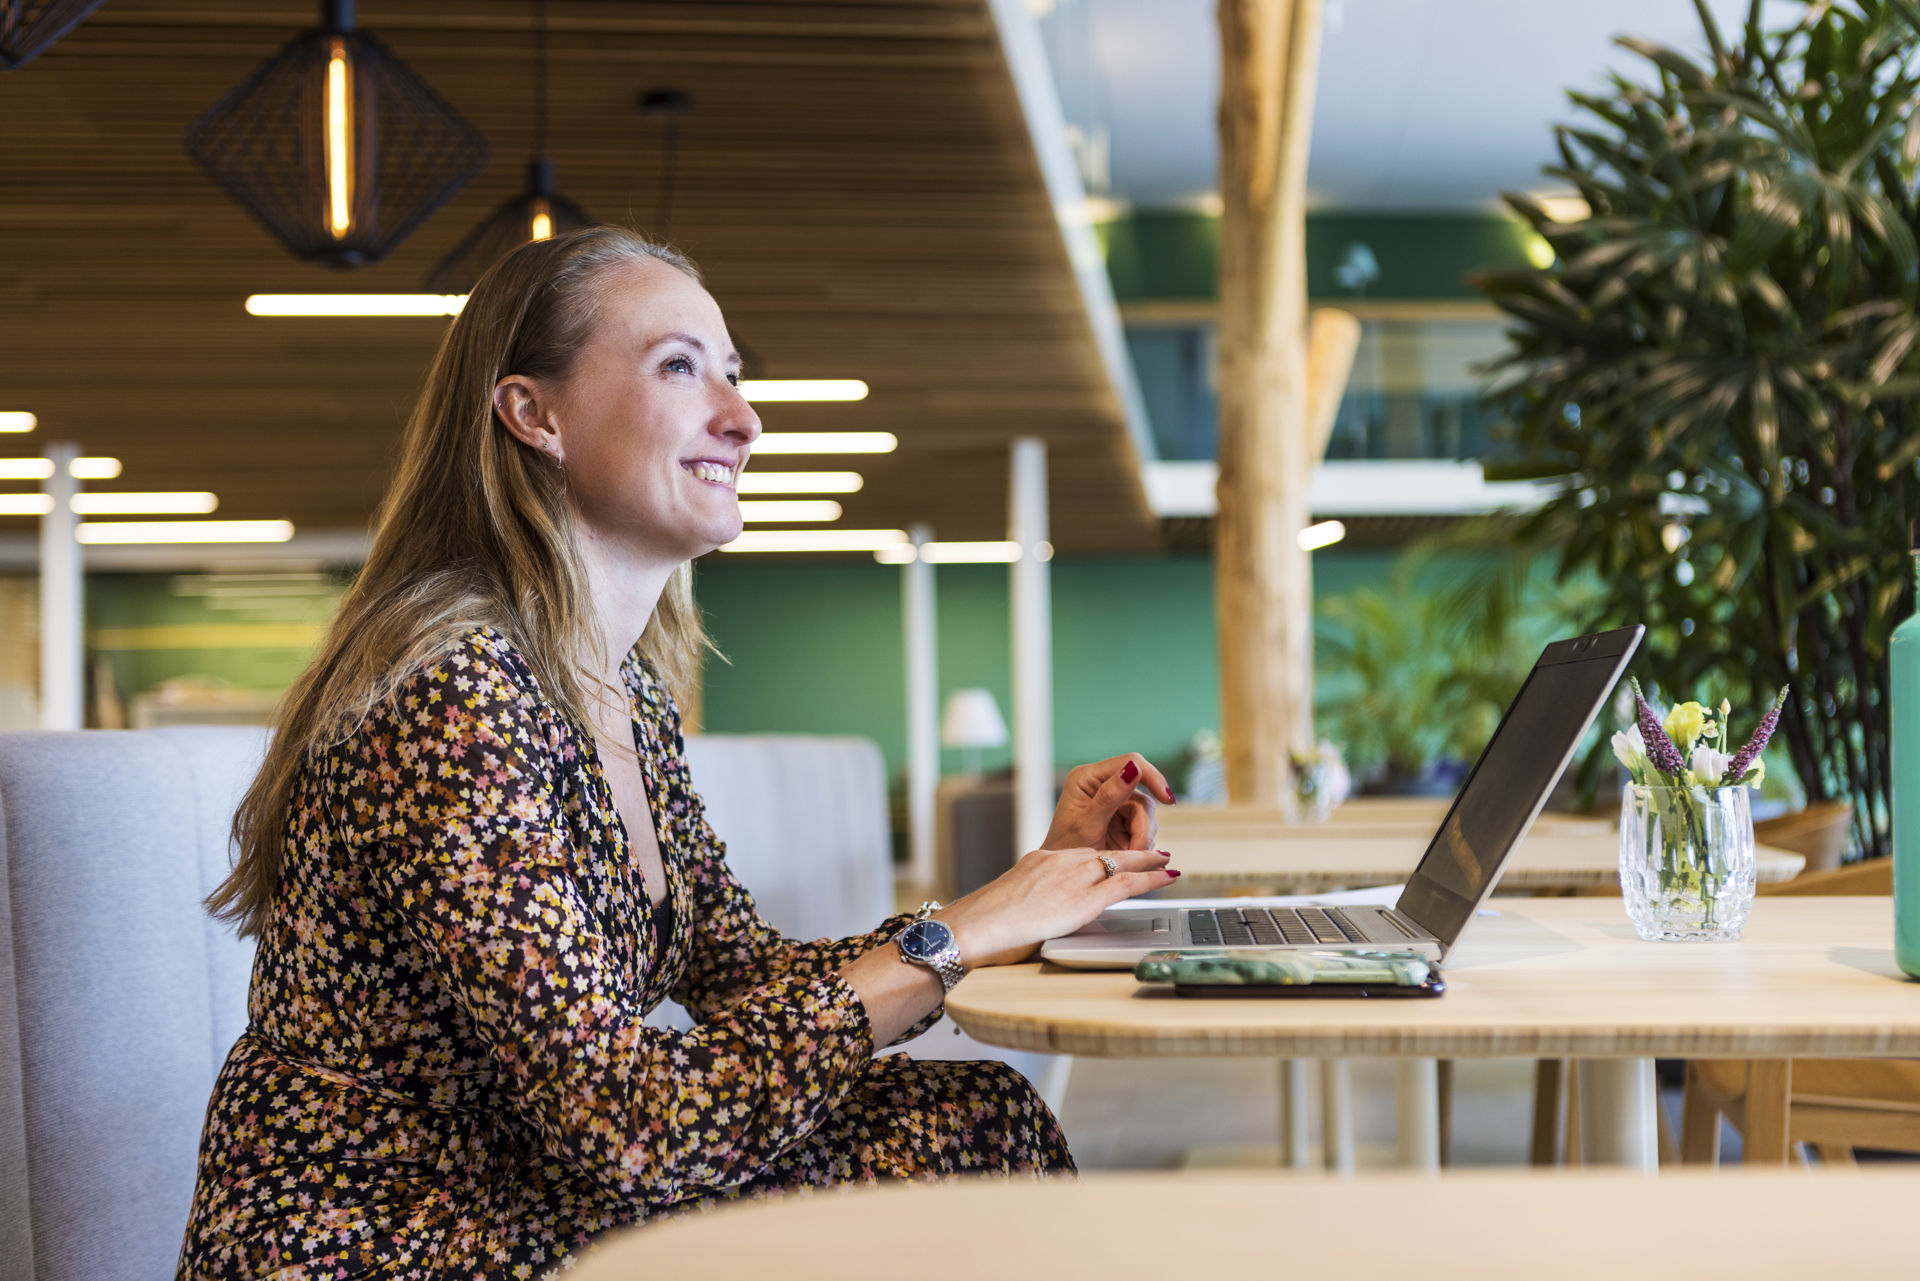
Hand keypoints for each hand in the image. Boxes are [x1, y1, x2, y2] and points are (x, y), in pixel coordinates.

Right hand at [937, 846, 1177, 968]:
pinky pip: (1127, 884)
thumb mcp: (1013, 902)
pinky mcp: (1084, 899)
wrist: (974, 927)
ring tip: (1166, 862)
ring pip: (1122, 862)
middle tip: (1154, 853)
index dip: (1105, 857)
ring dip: (1149, 862)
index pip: (1082, 854)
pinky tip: (1168, 877)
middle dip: (1133, 853)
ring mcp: (1073, 878)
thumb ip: (1034, 903)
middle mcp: (1060, 862)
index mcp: (1041, 861)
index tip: (1117, 858)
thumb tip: (1042, 918)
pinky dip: (1152, 878)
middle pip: (1106, 853)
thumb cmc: (983, 923)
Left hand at [1043, 753, 1173, 852]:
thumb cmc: (1063, 849)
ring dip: (1143, 837)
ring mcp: (1114, 803)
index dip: (1153, 777)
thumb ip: (1109, 797)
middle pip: (1142, 795)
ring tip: (1126, 855)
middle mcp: (1102, 785)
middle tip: (1136, 849)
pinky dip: (1142, 842)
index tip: (1168, 800)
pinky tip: (1129, 853)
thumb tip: (1133, 768)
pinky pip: (1145, 827)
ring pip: (1146, 814)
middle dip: (1143, 825)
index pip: (1130, 762)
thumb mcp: (1086, 825)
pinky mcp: (1122, 820)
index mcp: (1087, 778)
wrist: (1063, 875)